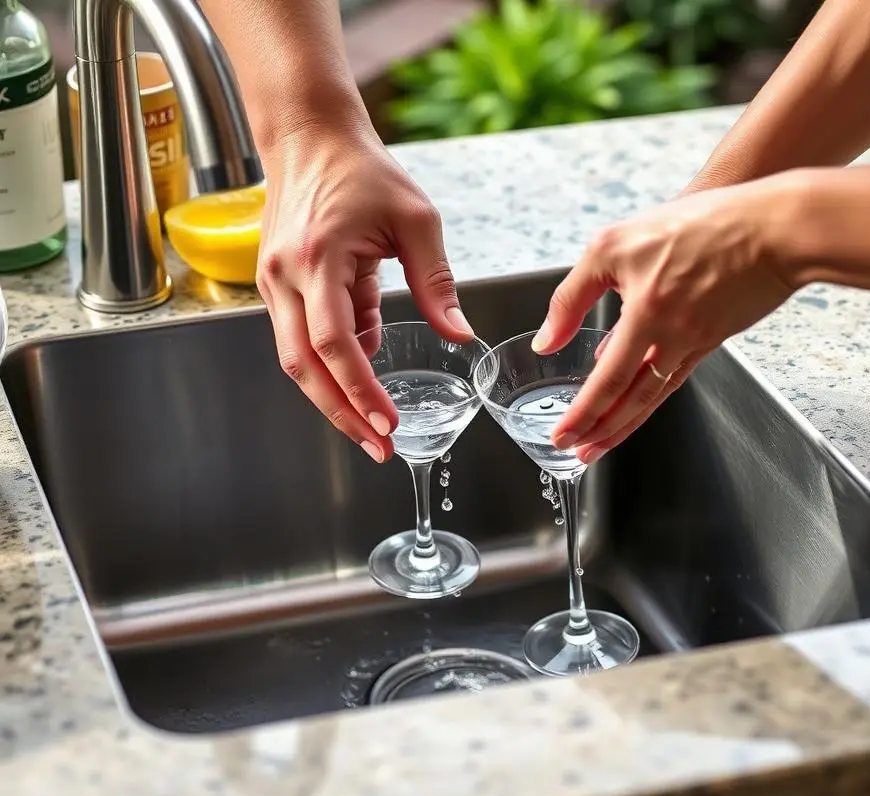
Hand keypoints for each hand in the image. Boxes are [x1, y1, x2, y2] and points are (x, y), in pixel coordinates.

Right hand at [257, 122, 472, 462]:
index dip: (360, 391)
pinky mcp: (276, 287)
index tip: (387, 425)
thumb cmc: (363, 170)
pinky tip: (362, 380)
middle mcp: (285, 277)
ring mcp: (272, 283)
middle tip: (376, 448)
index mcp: (318, 259)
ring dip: (332, 399)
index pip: (335, 343)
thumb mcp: (415, 220)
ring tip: (370, 428)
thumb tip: (459, 335)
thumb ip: (436, 282)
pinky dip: (329, 366)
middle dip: (341, 414)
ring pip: (295, 361)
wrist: (309, 136)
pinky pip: (299, 340)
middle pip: (305, 367)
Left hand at [532, 177, 796, 462]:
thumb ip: (573, 294)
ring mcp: (697, 340)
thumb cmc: (705, 223)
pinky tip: (637, 389)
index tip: (564, 436)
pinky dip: (653, 388)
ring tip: (604, 441)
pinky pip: (676, 371)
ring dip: (627, 422)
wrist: (776, 226)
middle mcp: (672, 336)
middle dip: (602, 431)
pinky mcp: (714, 336)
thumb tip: (548, 341)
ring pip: (655, 394)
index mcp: (645, 315)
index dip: (583, 414)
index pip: (606, 381)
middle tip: (581, 453)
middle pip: (631, 399)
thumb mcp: (616, 244)